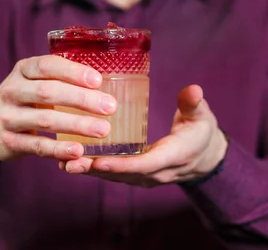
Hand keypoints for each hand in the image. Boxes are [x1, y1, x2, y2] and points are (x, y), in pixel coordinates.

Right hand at [0, 55, 116, 163]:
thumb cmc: (25, 96)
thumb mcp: (33, 79)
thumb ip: (60, 76)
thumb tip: (103, 80)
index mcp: (23, 69)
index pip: (47, 66)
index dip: (73, 72)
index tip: (98, 80)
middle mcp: (12, 90)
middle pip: (49, 93)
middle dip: (82, 99)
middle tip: (110, 107)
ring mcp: (8, 117)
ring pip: (45, 120)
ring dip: (77, 125)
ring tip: (103, 129)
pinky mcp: (9, 142)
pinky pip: (37, 146)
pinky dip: (59, 149)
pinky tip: (79, 151)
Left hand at [60, 85, 227, 186]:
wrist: (204, 158)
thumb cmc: (201, 132)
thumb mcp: (202, 116)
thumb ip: (194, 104)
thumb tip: (194, 90)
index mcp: (172, 157)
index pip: (144, 164)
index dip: (120, 164)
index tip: (97, 160)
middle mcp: (156, 172)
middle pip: (122, 174)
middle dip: (95, 169)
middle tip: (69, 162)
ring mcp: (146, 176)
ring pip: (115, 176)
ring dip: (90, 171)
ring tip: (63, 161)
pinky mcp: (137, 174)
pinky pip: (114, 173)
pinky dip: (94, 168)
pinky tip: (73, 160)